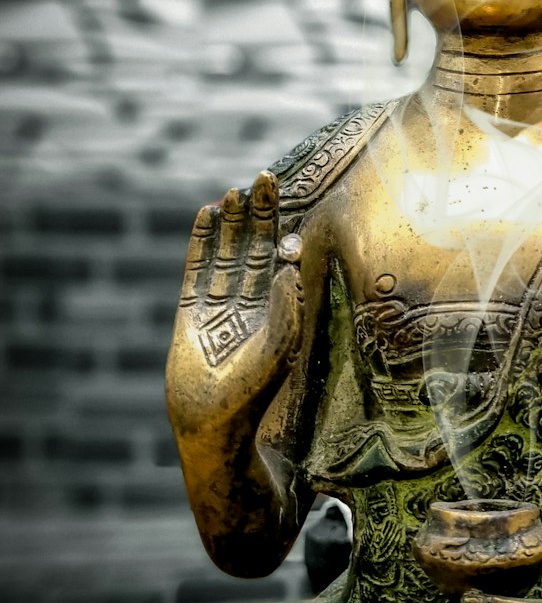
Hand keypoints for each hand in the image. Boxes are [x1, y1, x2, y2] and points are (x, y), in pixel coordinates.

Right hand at [166, 169, 303, 435]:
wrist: (211, 425)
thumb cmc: (251, 396)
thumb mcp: (277, 352)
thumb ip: (286, 312)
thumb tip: (290, 269)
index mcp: (274, 309)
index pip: (277, 258)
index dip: (279, 227)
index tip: (284, 201)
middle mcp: (248, 302)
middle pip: (253, 247)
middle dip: (258, 215)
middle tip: (264, 177)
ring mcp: (217, 304)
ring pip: (226, 254)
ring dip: (230, 223)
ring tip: (235, 190)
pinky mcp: (189, 312)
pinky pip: (196, 269)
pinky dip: (201, 243)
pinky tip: (207, 216)